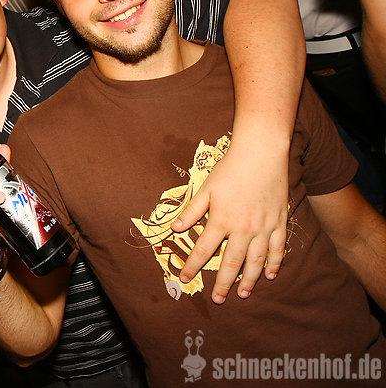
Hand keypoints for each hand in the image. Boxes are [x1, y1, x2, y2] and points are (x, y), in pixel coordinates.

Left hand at [173, 138, 288, 303]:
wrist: (261, 154)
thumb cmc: (230, 169)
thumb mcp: (206, 189)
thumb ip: (191, 211)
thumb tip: (174, 229)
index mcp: (222, 220)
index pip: (203, 250)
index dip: (192, 266)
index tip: (183, 278)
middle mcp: (243, 229)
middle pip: (231, 263)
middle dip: (223, 283)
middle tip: (217, 300)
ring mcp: (264, 228)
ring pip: (256, 261)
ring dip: (249, 280)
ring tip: (243, 294)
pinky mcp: (279, 223)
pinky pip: (278, 249)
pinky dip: (274, 264)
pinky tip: (269, 275)